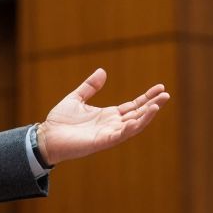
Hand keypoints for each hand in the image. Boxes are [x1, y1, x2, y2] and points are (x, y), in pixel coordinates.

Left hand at [37, 68, 168, 164]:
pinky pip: (121, 135)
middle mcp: (112, 125)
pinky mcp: (102, 141)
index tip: (160, 88)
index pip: (133, 106)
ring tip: (158, 105)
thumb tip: (103, 71)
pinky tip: (140, 119)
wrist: (46, 136)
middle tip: (166, 94)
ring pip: (134, 125)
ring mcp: (108, 133)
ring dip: (147, 116)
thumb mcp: (76, 98)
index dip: (147, 97)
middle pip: (138, 114)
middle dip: (152, 105)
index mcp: (108, 115)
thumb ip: (90, 87)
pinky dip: (132, 127)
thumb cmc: (60, 121)